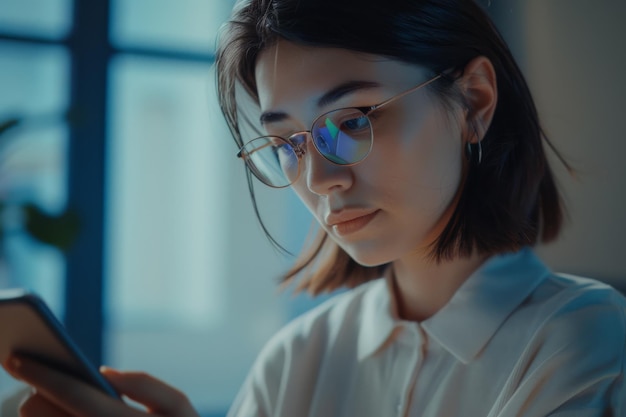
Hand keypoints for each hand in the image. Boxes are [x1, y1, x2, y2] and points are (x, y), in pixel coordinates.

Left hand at [2, 354, 199, 416]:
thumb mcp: (180, 407)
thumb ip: (146, 385)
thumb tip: (105, 372)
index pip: (75, 393)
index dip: (43, 374)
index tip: (17, 358)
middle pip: (42, 413)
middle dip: (38, 394)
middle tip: (44, 381)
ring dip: (43, 412)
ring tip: (57, 400)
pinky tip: (65, 414)